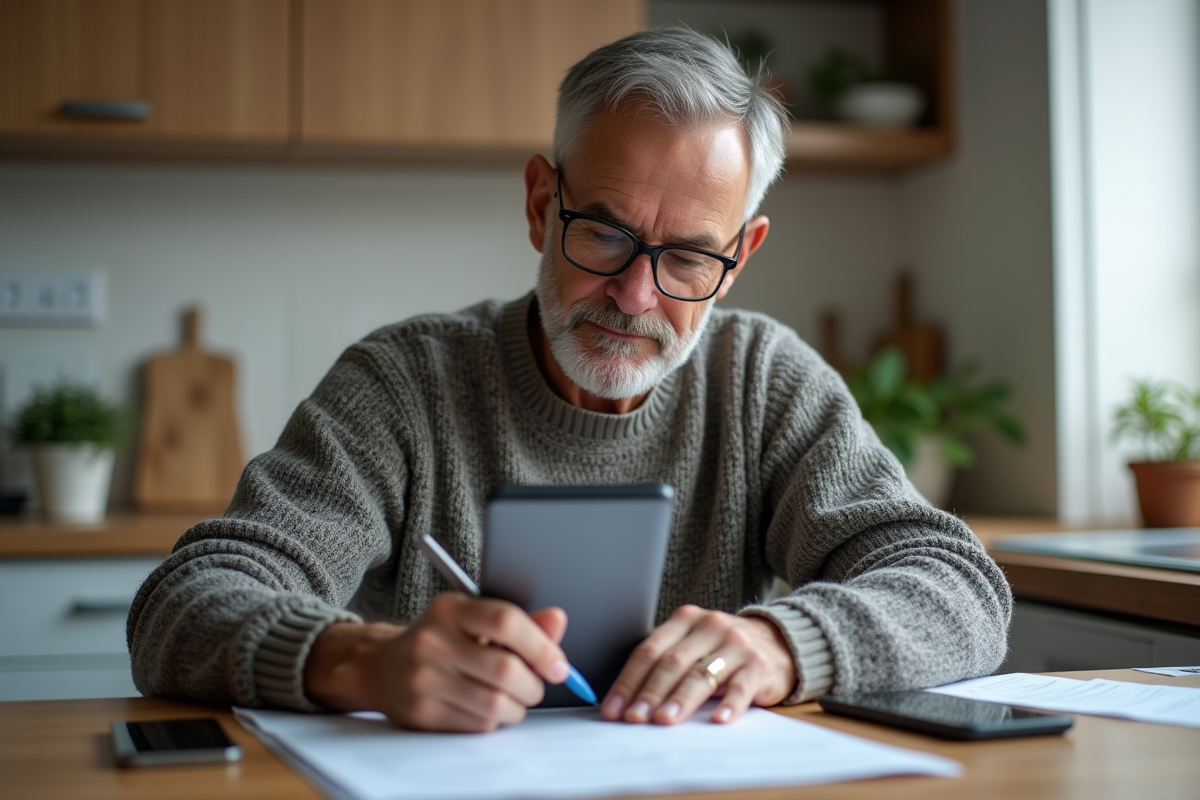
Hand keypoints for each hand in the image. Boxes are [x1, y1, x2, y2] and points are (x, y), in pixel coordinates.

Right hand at [304, 593, 569, 731]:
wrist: (382, 666)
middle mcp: (433, 640)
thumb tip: (558, 620)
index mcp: (451, 609)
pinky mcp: (421, 711)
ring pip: (495, 704)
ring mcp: (424, 678)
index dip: (542, 646)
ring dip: (517, 708)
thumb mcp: (475, 620)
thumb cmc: (441, 640)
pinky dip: (494, 721)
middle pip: (506, 670)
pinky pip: (478, 725)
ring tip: (513, 699)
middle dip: (534, 685)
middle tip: (536, 685)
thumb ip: (520, 623)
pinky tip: (486, 708)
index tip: (558, 665)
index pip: (506, 621)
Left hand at [600, 605, 796, 725]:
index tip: (613, 709)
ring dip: (680, 699)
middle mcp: (709, 626)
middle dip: (649, 693)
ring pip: (702, 674)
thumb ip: (666, 664)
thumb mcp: (694, 645)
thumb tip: (626, 703)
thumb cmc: (723, 650)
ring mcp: (736, 644)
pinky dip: (728, 704)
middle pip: (672, 662)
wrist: (778, 642)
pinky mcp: (759, 665)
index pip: (649, 651)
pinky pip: (740, 686)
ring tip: (664, 720)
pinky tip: (717, 720)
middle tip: (634, 718)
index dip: (628, 681)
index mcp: (685, 619)